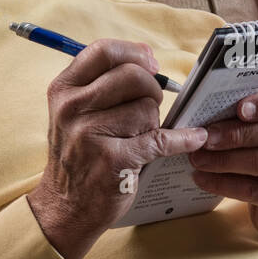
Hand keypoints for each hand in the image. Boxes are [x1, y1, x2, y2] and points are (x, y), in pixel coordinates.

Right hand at [27, 39, 207, 258]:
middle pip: (132, 77)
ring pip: (147, 109)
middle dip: (151, 90)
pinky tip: (194, 138)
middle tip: (149, 108)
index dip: (134, 53)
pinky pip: (161, 139)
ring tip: (138, 138)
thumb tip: (149, 58)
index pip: (103, 51)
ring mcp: (90, 134)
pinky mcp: (114, 160)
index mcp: (63, 90)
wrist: (65, 207)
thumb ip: (102, 84)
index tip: (150, 64)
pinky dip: (183, 139)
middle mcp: (72, 108)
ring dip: (153, 123)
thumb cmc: (79, 155)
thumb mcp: (74, 113)